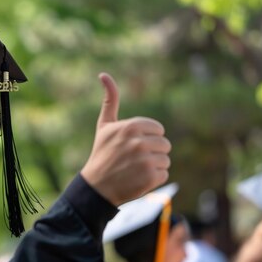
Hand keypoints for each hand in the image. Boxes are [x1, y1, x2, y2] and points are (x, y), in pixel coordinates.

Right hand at [80, 73, 170, 205]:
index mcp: (131, 126)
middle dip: (152, 152)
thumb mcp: (104, 126)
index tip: (132, 146)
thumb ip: (109, 100)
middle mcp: (139, 142)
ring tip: (134, 170)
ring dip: (153, 166)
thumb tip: (104, 74)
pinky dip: (153, 179)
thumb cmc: (101, 154)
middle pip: (164, 144)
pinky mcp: (150, 177)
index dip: (147, 138)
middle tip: (132, 160)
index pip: (158, 130)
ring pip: (165, 160)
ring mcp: (145, 160)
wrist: (96, 186)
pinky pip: (164, 174)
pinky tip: (137, 179)